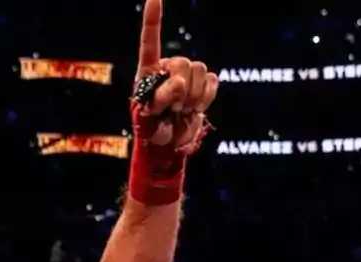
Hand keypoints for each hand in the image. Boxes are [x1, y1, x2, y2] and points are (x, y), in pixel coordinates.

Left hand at [135, 0, 217, 149]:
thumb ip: (159, 100)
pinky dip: (206, 98)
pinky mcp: (204, 82)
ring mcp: (188, 73)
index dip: (153, 19)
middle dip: (178, 92)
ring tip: (181, 113)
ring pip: (199, 70)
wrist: (170, 143)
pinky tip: (194, 109)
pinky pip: (213, 81)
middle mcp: (168, 67)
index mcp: (147, 71)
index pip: (150, 41)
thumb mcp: (148, 118)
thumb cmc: (152, 130)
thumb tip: (178, 83)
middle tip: (171, 111)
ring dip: (192, 97)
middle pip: (182, 63)